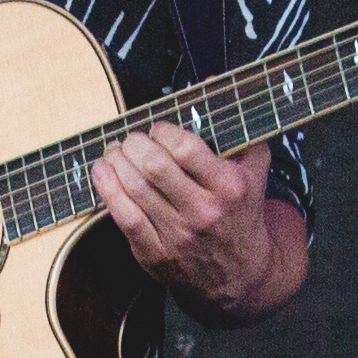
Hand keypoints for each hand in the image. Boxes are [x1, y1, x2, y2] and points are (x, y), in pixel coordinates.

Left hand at [90, 120, 280, 308]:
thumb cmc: (240, 213)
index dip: (162, 131)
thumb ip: (240, 129)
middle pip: (154, 166)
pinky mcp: (155, 254)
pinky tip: (102, 172)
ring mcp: (178, 236)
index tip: (157, 130)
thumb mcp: (255, 172)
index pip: (185, 148)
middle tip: (131, 139)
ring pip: (134, 188)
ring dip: (116, 161)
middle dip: (134, 143)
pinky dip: (107, 189)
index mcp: (229, 188)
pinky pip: (123, 217)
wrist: (238, 275)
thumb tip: (214, 82)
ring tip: (114, 151)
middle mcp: (204, 212)